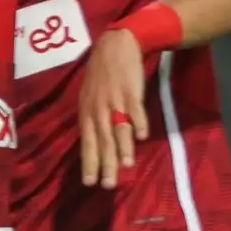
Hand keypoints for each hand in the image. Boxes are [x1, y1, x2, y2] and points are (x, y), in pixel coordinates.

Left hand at [78, 29, 150, 188]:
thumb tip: (96, 143)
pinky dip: (139, 123)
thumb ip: (93, 120)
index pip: (88, 143)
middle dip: (104, 164)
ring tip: (125, 167)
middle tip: (107, 185)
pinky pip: (135, 109)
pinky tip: (142, 137)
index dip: (89, 162)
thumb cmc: (102, 74)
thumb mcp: (90, 98)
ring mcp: (114, 100)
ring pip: (118, 128)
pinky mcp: (130, 91)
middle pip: (102, 141)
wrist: (115, 45)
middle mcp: (98, 109)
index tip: (89, 183)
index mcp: (88, 113)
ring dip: (122, 148)